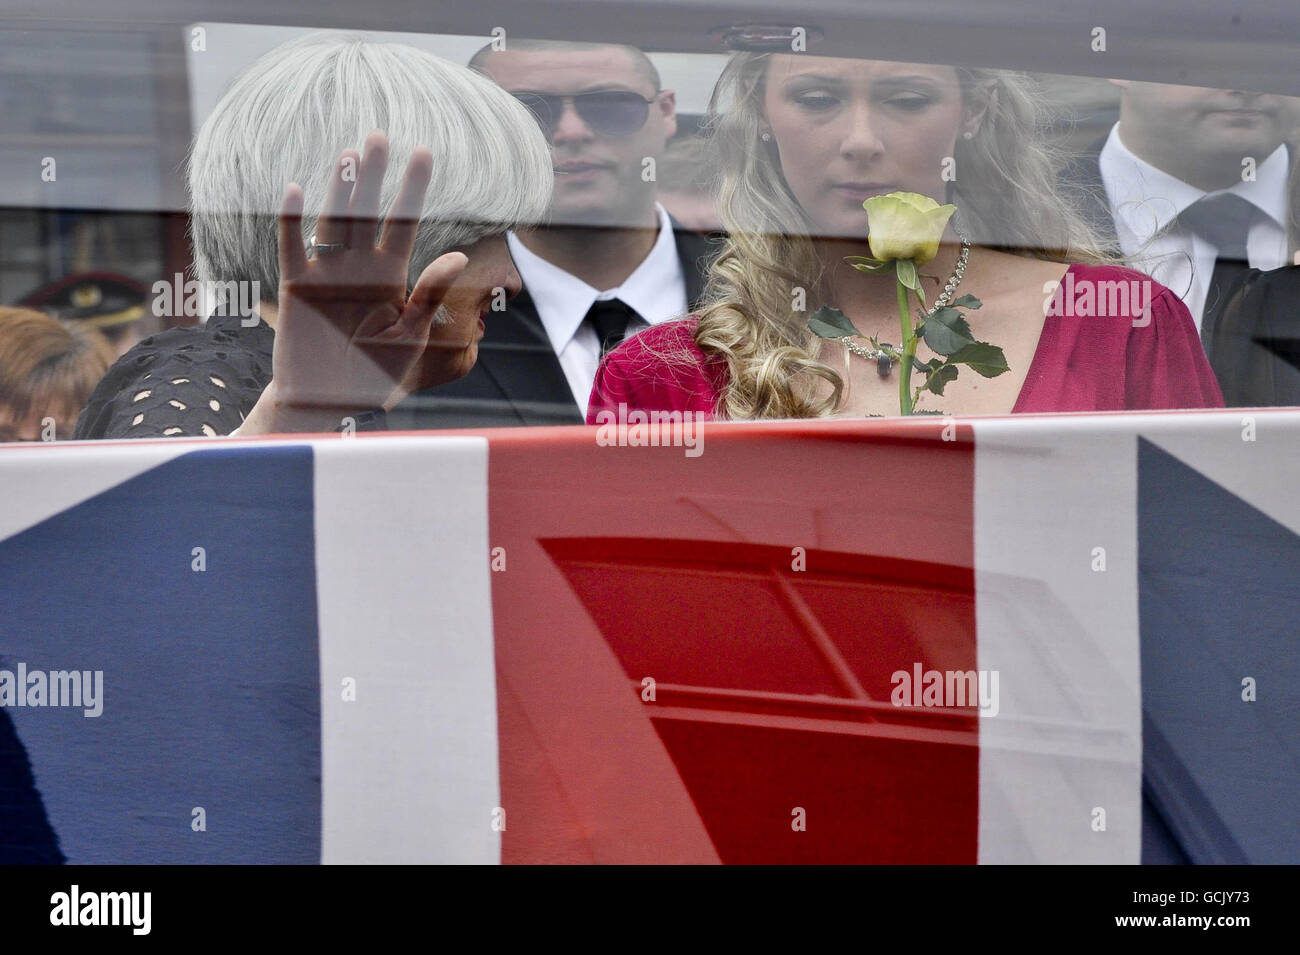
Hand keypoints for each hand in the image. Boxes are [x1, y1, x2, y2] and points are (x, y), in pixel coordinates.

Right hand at [268, 131, 467, 419]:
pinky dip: (291, 223)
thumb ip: (430, 294)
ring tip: (349, 155)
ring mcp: (327, 274)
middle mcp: (359, 267)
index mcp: (391, 276)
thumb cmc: (377, 371)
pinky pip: (293, 250)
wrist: (332, 402)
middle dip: (374, 177)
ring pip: (334, 223)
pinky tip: (294, 191)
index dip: (413, 190)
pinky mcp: (297, 287)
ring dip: (340, 191)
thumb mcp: (412, 335)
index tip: (424, 154)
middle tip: (380, 136)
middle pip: (367, 213)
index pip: (404, 224)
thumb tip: (459, 256)